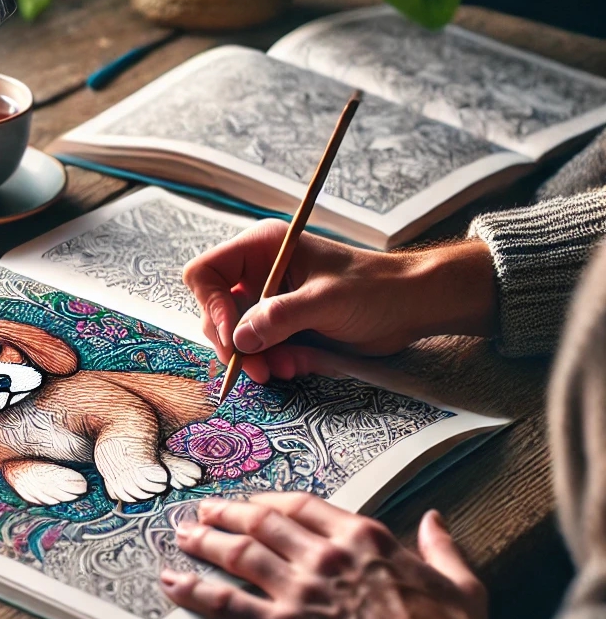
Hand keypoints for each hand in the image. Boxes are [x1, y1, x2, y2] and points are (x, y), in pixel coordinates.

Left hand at [161, 494, 512, 618]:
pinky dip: (195, 590)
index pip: (301, 504)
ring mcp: (299, 589)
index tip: (251, 501)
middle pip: (261, 521)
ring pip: (239, 553)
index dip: (269, 500)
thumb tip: (435, 519)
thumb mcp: (460, 585)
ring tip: (183, 535)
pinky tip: (173, 582)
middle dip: (226, 512)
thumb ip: (441, 547)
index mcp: (362, 538)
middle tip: (202, 510)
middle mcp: (323, 554)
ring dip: (205, 541)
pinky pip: (227, 603)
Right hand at [183, 221, 497, 381]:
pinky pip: (260, 349)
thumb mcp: (326, 300)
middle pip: (215, 310)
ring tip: (281, 370)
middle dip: (232, 342)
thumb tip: (238, 339)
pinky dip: (272, 363)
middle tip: (254, 367)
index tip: (231, 335)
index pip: (207, 273)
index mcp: (262, 249)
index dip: (211, 305)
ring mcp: (269, 301)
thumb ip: (279, 317)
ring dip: (253, 358)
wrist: (411, 307)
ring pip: (236, 336)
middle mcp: (259, 273)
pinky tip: (295, 366)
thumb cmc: (375, 289)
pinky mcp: (283, 326)